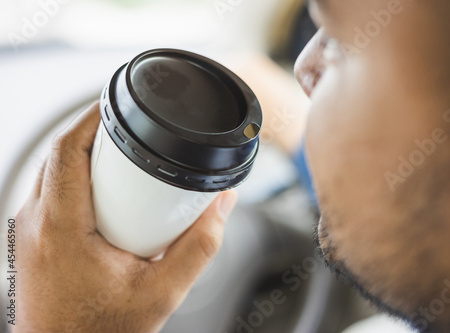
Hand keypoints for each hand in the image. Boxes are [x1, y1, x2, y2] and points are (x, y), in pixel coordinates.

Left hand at [14, 102, 237, 332]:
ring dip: (84, 156)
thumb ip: (200, 247)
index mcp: (60, 228)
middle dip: (94, 133)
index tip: (115, 102)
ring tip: (121, 157)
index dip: (91, 117)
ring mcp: (26, 232)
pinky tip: (106, 193)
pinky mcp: (30, 241)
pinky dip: (77, 180)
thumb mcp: (162, 294)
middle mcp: (33, 224)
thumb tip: (222, 206)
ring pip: (52, 172)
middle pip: (59, 154)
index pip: (66, 150)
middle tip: (130, 131)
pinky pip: (51, 193)